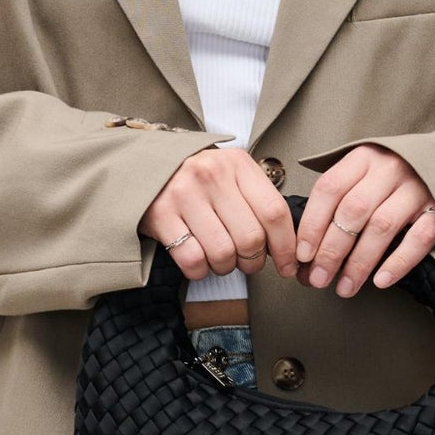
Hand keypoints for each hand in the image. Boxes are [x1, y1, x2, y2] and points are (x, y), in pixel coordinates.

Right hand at [139, 147, 299, 282]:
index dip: (286, 246)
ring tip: (220, 257)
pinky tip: (199, 259)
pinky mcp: (160, 216)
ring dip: (226, 267)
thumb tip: (289, 246)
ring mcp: (184, 194)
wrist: (145, 166)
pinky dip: (200, 271)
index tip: (289, 265)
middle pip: (251, 238)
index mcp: (236, 163)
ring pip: (223, 254)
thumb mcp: (232, 174)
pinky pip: (193, 261)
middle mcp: (211, 175)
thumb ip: (258, 200)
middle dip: (253, 261)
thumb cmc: (199, 178)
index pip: (274, 212)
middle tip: (247, 260)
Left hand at [294, 143, 434, 296]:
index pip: (330, 188)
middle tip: (318, 278)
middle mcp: (389, 168)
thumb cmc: (392, 177)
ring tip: (345, 287)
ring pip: (382, 226)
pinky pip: (419, 238)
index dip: (313, 224)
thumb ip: (337, 199)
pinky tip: (381, 280)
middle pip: (353, 211)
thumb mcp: (363, 173)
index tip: (303, 255)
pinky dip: (399, 261)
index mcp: (363, 157)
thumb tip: (305, 250)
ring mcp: (417, 187)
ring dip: (360, 262)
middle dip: (331, 250)